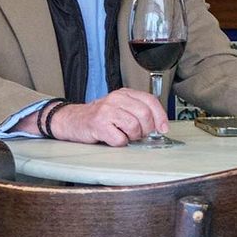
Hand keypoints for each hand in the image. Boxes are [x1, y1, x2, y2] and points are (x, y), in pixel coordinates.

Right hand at [53, 89, 169, 143]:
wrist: (73, 120)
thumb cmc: (100, 116)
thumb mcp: (120, 107)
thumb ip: (138, 111)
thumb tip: (159, 126)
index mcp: (125, 93)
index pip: (150, 101)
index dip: (160, 116)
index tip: (163, 129)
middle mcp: (116, 99)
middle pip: (144, 115)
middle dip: (146, 130)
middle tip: (139, 134)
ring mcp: (107, 110)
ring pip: (134, 127)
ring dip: (132, 137)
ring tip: (124, 135)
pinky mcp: (99, 124)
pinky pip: (119, 139)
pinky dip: (119, 143)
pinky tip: (113, 138)